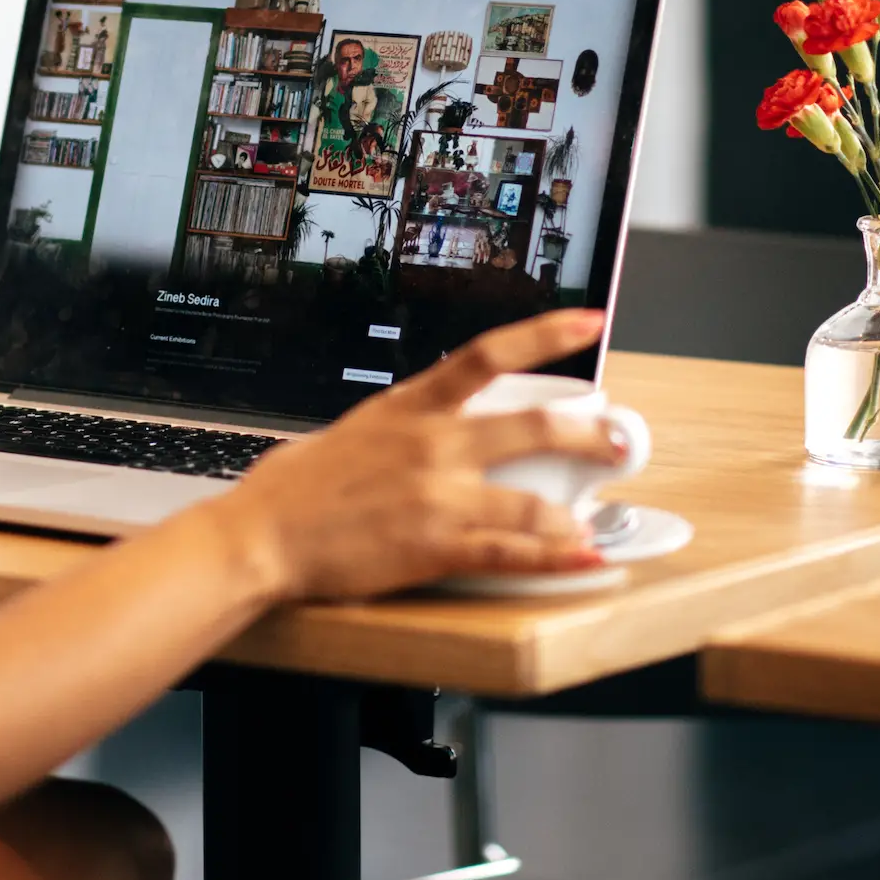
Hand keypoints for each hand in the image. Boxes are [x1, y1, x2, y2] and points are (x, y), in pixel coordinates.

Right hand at [197, 310, 624, 601]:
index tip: (589, 322)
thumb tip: (426, 427)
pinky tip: (582, 557)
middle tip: (618, 440)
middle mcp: (431, 445)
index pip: (487, 355)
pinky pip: (511, 552)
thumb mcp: (349, 433)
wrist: (260, 537)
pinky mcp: (434, 546)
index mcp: (409, 407)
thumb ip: (398, 428)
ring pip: (532, 500)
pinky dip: (555, 557)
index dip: (546, 334)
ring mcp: (436, 497)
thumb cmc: (292, 490)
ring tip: (591, 522)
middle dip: (588, 434)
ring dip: (571, 514)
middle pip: (531, 427)